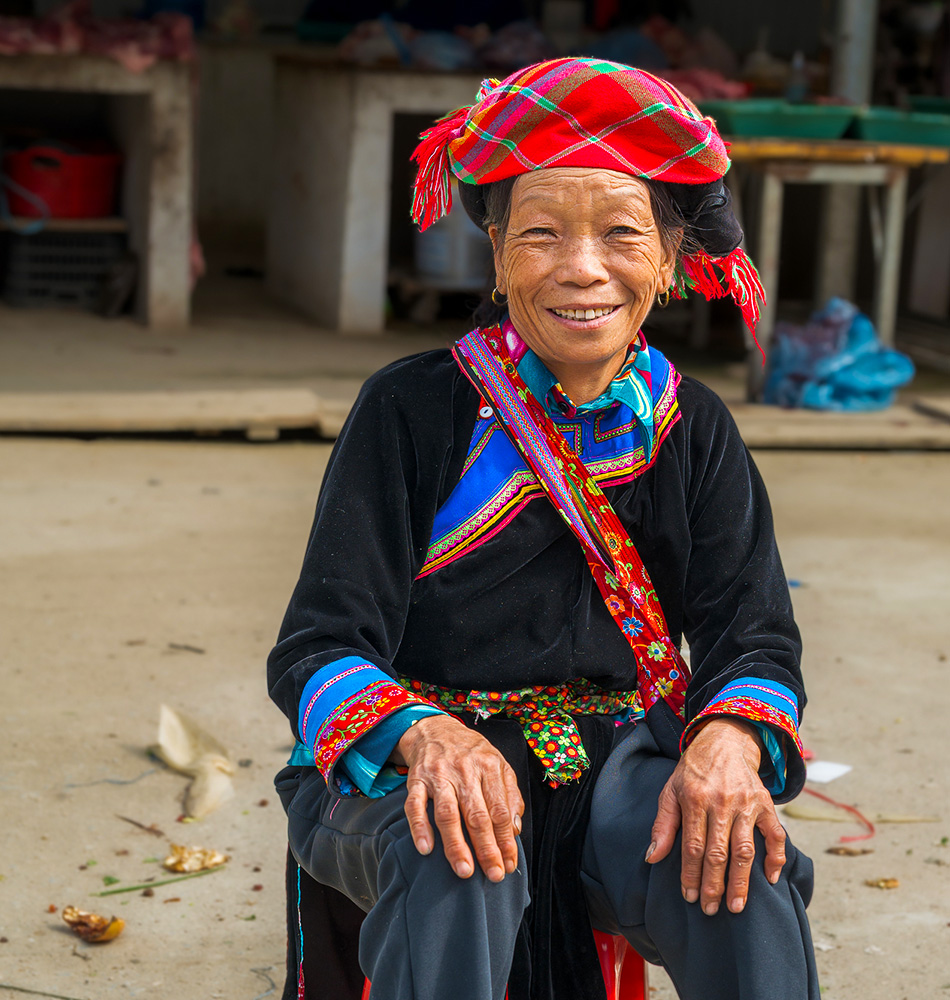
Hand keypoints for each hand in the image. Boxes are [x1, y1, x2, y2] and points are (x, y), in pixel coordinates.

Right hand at [391, 715, 524, 882]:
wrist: (435, 729)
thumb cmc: (471, 752)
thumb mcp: (498, 763)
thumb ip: (510, 794)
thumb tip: (515, 829)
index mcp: (489, 766)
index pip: (500, 810)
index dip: (506, 839)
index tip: (509, 863)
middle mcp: (464, 771)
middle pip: (477, 815)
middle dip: (486, 848)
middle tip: (493, 874)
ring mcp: (439, 775)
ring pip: (448, 813)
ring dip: (456, 845)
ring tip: (464, 870)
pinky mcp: (416, 779)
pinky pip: (415, 805)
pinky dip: (419, 827)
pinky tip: (425, 849)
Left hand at [645, 718, 785, 915]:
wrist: (725, 740)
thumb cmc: (693, 770)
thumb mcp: (670, 789)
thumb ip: (663, 824)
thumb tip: (652, 858)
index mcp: (695, 798)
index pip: (693, 845)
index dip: (690, 874)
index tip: (688, 896)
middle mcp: (722, 802)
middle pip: (718, 852)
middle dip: (714, 885)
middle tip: (710, 910)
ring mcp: (747, 803)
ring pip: (745, 849)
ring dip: (742, 881)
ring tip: (736, 907)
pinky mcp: (766, 804)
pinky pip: (775, 835)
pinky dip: (776, 859)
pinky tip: (770, 880)